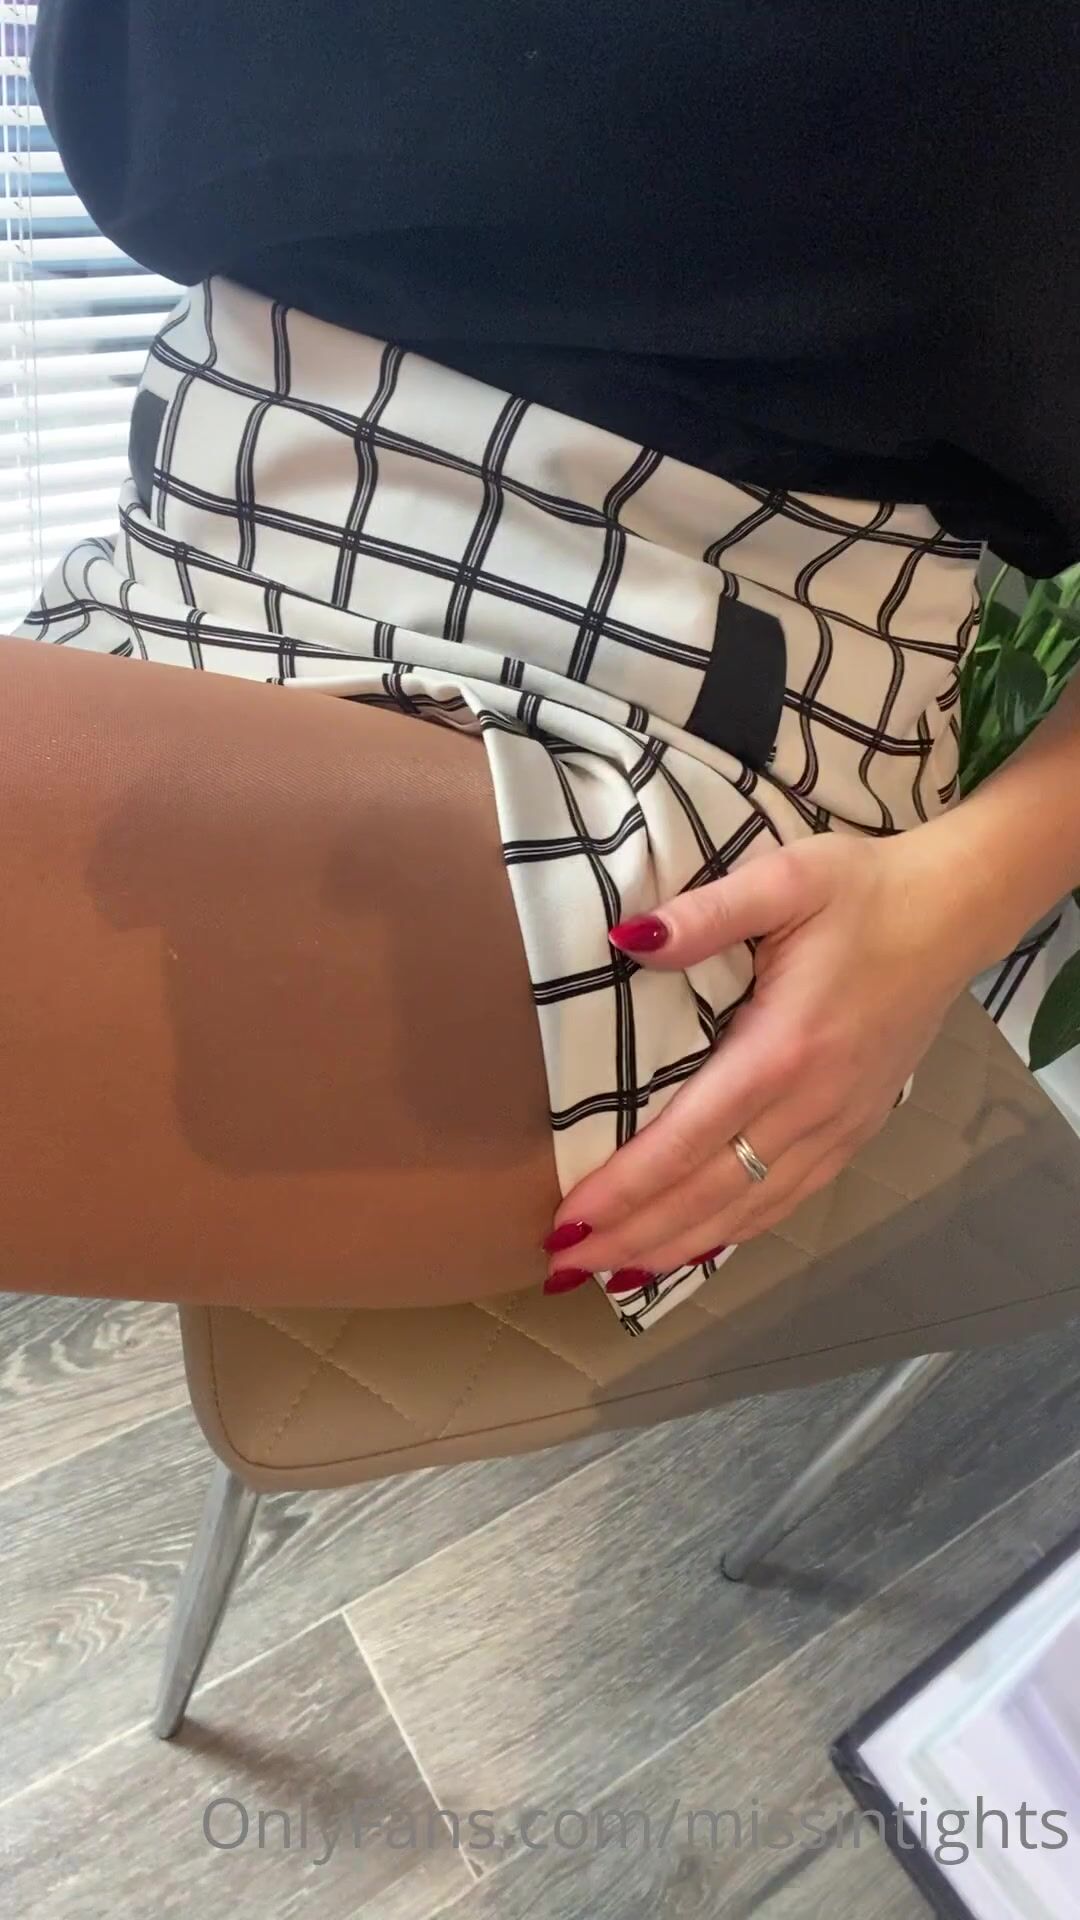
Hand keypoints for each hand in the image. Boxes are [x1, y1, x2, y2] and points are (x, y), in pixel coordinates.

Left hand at [543, 829, 979, 1292]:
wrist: (954, 912)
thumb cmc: (863, 890)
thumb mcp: (782, 880)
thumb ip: (704, 915)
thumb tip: (628, 938)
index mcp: (784, 1049)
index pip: (687, 1140)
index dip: (625, 1189)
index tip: (568, 1222)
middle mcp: (813, 1103)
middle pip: (710, 1193)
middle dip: (633, 1235)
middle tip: (564, 1265)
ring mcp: (839, 1124)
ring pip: (749, 1210)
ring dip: (677, 1247)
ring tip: (613, 1273)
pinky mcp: (856, 1129)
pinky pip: (787, 1200)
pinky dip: (735, 1233)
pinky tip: (697, 1247)